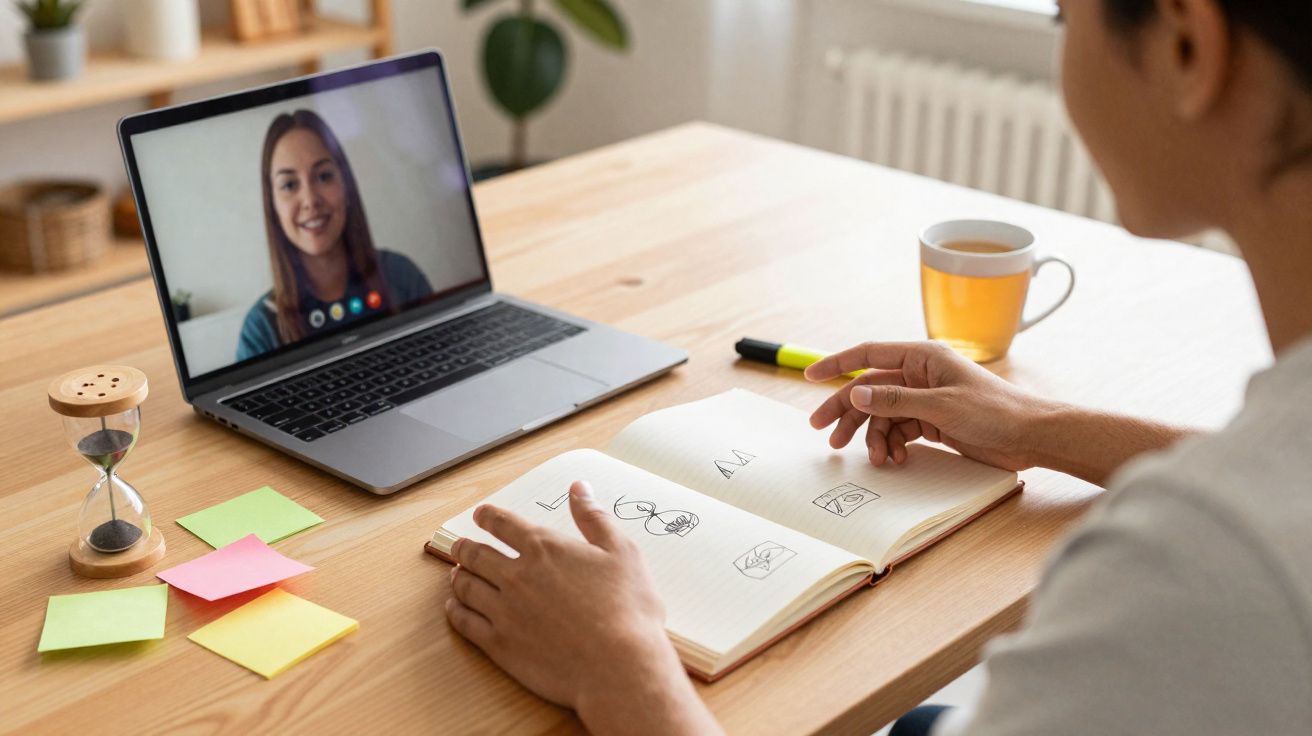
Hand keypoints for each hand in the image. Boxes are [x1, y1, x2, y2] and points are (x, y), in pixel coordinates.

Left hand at [446, 481, 719, 734]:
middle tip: (459, 545)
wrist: (618, 668)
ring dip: (458, 575)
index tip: (481, 515)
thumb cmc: (627, 610)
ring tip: (455, 573)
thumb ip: (594, 518)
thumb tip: (578, 488)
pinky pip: (464, 622)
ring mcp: (504, 611)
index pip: (504, 524)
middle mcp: (516, 575)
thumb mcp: (621, 552)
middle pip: (477, 554)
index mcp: (544, 548)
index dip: (488, 516)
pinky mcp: (499, 644)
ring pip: (466, 586)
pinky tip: (454, 607)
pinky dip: (455, 610)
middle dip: (465, 546)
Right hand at [805, 341, 1058, 469]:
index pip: (869, 355)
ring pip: (883, 415)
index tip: (810, 376)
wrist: (1032, 436)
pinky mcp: (933, 422)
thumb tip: (856, 393)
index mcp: (923, 357)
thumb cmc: (995, 411)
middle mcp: (920, 375)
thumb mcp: (941, 406)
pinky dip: (892, 445)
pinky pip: (899, 430)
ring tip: (870, 458)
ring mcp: (926, 399)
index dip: (837, 365)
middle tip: (825, 434)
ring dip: (872, 436)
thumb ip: (896, 400)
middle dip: (847, 412)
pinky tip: (893, 459)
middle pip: (870, 390)